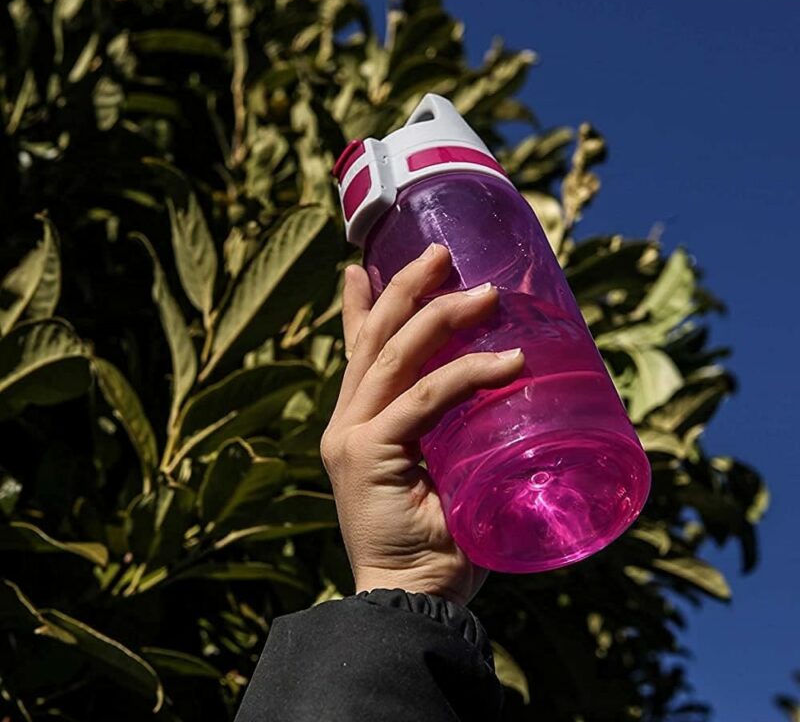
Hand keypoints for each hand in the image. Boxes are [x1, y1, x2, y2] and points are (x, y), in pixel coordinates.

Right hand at [320, 243, 524, 605]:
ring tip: (484, 293)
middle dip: (406, 289)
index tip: (362, 265)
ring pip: (394, 356)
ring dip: (438, 315)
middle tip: (440, 253)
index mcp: (357, 424)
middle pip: (374, 338)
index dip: (360, 305)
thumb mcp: (439, 473)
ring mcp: (352, 436)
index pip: (358, 351)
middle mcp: (345, 422)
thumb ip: (449, 436)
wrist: (407, 602)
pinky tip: (506, 363)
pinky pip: (422, 400)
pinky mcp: (368, 455)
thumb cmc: (436, 542)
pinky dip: (465, 376)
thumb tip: (502, 398)